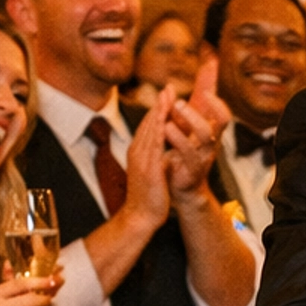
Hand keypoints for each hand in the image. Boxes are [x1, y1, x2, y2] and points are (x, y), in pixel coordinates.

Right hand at [122, 92, 172, 229]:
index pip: (148, 126)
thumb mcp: (150, 173)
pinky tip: (166, 120)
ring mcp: (141, 160)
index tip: (166, 95)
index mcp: (139, 152)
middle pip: (148, 123)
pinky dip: (159, 131)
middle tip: (168, 87)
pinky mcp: (148, 169)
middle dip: (159, 104)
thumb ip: (154, 159)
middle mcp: (138, 152)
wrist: (139, 217)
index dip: (157, 109)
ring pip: (150, 131)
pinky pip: (154, 147)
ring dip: (159, 112)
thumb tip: (160, 151)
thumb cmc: (147, 198)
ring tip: (168, 96)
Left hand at [160, 63, 226, 198]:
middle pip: (222, 122)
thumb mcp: (191, 117)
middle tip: (180, 98)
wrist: (179, 186)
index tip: (207, 83)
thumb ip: (200, 94)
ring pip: (206, 135)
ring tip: (174, 106)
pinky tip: (165, 127)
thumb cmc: (185, 148)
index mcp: (212, 130)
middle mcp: (212, 142)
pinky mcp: (193, 168)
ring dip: (190, 119)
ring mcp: (204, 155)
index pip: (223, 111)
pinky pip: (189, 153)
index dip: (217, 97)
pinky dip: (177, 138)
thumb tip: (210, 63)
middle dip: (207, 106)